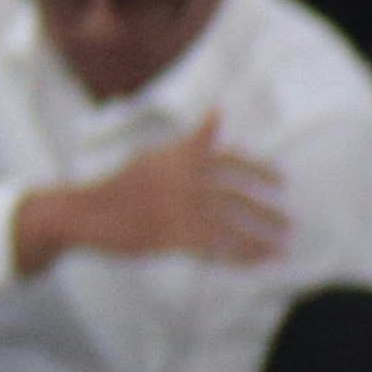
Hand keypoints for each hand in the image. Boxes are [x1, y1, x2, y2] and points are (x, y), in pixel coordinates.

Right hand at [23, 116, 286, 271]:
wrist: (81, 213)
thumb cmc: (119, 186)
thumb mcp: (154, 156)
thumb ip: (191, 141)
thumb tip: (219, 110)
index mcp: (178, 158)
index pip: (229, 160)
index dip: (260, 170)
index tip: (283, 182)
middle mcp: (180, 181)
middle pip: (236, 196)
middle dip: (267, 211)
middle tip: (290, 223)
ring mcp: (175, 210)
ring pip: (230, 225)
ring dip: (261, 237)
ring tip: (282, 245)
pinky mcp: (168, 237)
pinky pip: (214, 249)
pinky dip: (239, 256)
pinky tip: (257, 262)